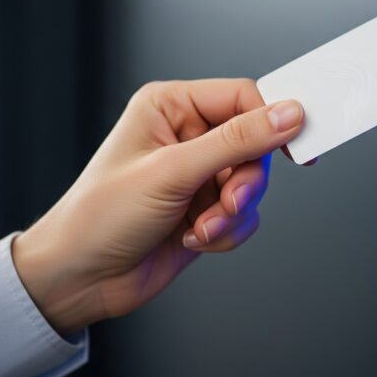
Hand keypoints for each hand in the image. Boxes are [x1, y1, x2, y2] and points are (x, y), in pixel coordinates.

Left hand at [11, 79, 303, 334]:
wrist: (79, 280)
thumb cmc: (100, 216)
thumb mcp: (172, 172)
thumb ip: (236, 141)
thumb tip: (287, 115)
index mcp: (170, 106)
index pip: (242, 96)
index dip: (272, 120)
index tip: (297, 144)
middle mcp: (186, 136)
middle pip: (254, 143)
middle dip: (245, 180)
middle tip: (228, 201)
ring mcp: (196, 175)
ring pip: (252, 183)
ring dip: (233, 212)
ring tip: (204, 226)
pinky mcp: (205, 209)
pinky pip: (244, 215)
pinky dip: (227, 232)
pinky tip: (195, 239)